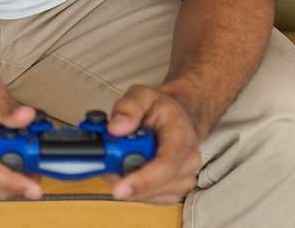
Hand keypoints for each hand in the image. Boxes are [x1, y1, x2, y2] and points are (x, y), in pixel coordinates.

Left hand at [105, 84, 203, 203]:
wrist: (177, 119)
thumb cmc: (160, 109)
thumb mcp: (142, 95)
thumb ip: (128, 107)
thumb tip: (116, 129)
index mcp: (182, 136)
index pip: (166, 165)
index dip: (142, 180)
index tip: (119, 188)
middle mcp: (188, 162)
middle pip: (155, 185)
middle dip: (126, 177)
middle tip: (106, 161)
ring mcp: (183, 180)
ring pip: (148, 194)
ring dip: (127, 180)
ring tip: (119, 158)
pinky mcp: (173, 191)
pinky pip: (147, 198)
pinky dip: (132, 186)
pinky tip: (127, 169)